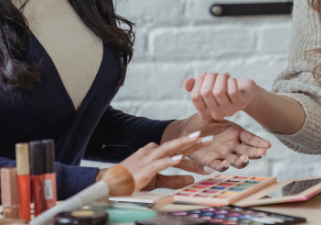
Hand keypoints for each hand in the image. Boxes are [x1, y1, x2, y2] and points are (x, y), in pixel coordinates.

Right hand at [95, 132, 210, 192]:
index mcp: (155, 152)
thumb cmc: (133, 181)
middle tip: (209, 137)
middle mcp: (152, 151)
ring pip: (169, 148)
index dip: (193, 148)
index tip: (207, 145)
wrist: (111, 184)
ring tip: (197, 139)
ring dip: (184, 144)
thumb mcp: (157, 180)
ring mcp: (147, 158)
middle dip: (193, 141)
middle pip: (176, 145)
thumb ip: (174, 180)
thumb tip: (192, 179)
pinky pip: (158, 163)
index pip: (177, 149)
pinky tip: (179, 158)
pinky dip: (169, 160)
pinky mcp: (144, 169)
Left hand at [178, 114, 270, 171]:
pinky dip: (223, 165)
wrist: (186, 130)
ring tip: (245, 159)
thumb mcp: (214, 114)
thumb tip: (230, 105)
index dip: (259, 142)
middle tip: (262, 153)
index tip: (268, 146)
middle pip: (247, 151)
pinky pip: (219, 165)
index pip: (250, 139)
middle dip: (255, 153)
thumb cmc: (202, 120)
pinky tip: (226, 163)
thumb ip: (222, 112)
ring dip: (242, 161)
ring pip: (236, 160)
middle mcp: (232, 145)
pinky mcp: (211, 161)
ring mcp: (223, 153)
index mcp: (235, 132)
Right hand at [184, 72, 259, 120]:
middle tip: (216, 74)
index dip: (198, 82)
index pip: (195, 96)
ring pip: (219, 91)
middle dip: (210, 77)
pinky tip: (231, 79)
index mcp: (205, 112)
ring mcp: (229, 111)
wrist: (245, 93)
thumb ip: (195, 86)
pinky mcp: (240, 104)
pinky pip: (232, 91)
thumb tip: (186, 83)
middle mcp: (216, 115)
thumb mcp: (208, 87)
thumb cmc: (224, 89)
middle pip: (206, 92)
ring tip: (224, 76)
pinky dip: (231, 81)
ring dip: (221, 77)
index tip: (204, 75)